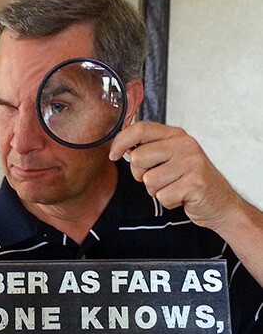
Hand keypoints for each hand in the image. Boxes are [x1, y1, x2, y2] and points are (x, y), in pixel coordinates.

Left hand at [109, 121, 238, 229]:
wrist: (220, 204)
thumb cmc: (189, 181)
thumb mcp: (169, 158)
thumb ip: (148, 149)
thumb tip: (118, 148)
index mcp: (176, 135)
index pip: (140, 128)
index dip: (120, 142)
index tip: (112, 155)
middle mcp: (185, 144)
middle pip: (138, 158)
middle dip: (141, 175)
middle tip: (161, 179)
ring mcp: (192, 162)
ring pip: (149, 180)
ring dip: (156, 191)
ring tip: (174, 188)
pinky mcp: (195, 183)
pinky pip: (162, 196)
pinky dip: (168, 202)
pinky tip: (182, 197)